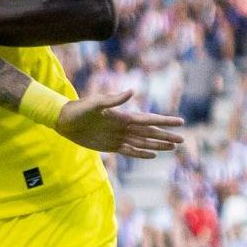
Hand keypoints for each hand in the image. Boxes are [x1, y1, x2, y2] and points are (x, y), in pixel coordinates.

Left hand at [55, 90, 184, 158]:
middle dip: (166, 136)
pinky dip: (142, 153)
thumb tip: (132, 91)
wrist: (64, 121)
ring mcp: (118, 137)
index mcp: (122, 116)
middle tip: (182, 140)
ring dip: (157, 145)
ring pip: (143, 142)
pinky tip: (153, 155)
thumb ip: (113, 100)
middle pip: (150, 133)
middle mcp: (123, 127)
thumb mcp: (95, 103)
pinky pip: (130, 151)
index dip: (164, 121)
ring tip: (173, 148)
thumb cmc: (78, 109)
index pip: (148, 119)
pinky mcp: (111, 146)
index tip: (180, 122)